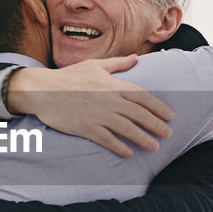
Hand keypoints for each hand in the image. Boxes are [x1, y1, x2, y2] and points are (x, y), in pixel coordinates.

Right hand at [5, 56, 173, 156]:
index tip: (170, 115)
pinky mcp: (86, 127)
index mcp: (112, 84)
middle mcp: (109, 99)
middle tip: (168, 134)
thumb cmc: (69, 76)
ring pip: (126, 128)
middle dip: (156, 125)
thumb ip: (117, 63)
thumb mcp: (94, 65)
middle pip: (139, 114)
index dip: (158, 106)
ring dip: (142, 138)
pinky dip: (119, 146)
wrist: (43, 90)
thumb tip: (136, 58)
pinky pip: (107, 139)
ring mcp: (98, 114)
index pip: (142, 96)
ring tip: (154, 147)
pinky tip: (128, 153)